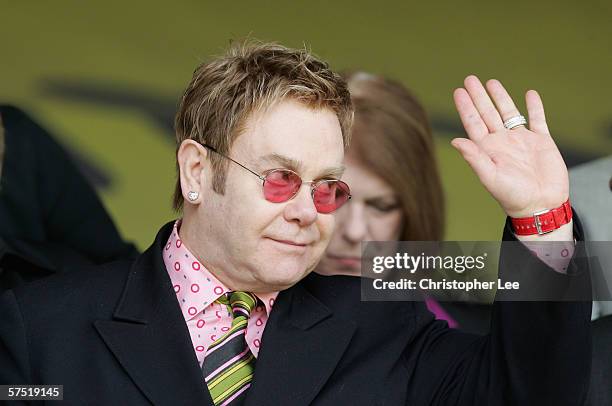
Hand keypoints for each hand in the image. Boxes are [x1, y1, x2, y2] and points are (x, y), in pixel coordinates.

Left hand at [452, 75, 568, 217]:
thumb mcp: (490, 176)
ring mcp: (521, 141)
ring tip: (492, 82)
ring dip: (501, 97)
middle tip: (470, 79)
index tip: (458, 91)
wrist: (540, 205)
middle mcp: (502, 142)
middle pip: (488, 113)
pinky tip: (530, 94)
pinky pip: (537, 119)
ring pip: (509, 113)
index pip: (473, 123)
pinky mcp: (541, 142)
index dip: (466, 107)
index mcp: (487, 149)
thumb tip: (455, 140)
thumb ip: (474, 158)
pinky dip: (535, 107)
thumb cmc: (512, 196)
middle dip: (479, 96)